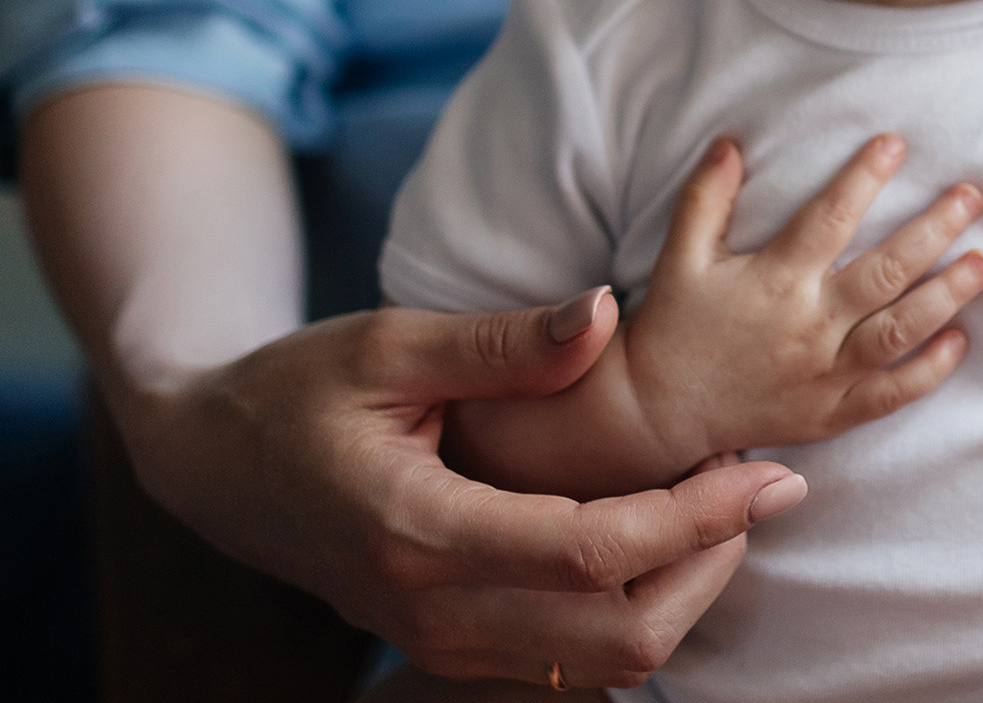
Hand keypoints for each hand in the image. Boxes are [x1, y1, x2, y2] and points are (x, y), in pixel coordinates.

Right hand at [120, 290, 806, 689]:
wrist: (213, 466)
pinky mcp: (449, 649)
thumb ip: (503, 342)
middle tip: (760, 481)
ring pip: (602, 668)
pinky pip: (568, 666)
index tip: (769, 469)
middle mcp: (430, 610)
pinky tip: (663, 538)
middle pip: (616, 637)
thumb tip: (608, 315)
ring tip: (721, 501)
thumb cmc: (296, 391)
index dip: (695, 517)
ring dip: (682, 595)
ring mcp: (438, 643)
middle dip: (710, 565)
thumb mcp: (386, 342)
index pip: (590, 553)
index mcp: (418, 529)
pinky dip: (634, 615)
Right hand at [441, 132, 982, 498]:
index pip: (830, 218)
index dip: (864, 177)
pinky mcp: (829, 413)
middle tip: (973, 195)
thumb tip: (733, 140)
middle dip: (934, 230)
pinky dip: (927, 371)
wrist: (657, 411)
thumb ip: (707, 197)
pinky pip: (889, 395)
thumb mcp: (681, 255)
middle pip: (884, 272)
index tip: (896, 142)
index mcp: (774, 279)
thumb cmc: (675, 325)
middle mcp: (806, 325)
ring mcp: (822, 373)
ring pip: (898, 332)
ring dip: (947, 296)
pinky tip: (960, 341)